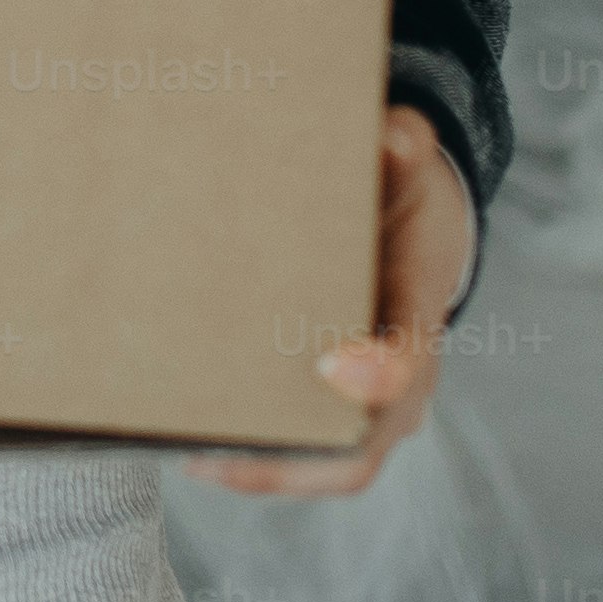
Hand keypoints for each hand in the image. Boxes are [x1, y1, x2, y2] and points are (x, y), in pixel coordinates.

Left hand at [187, 105, 473, 497]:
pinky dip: (249, 457)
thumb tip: (391, 134)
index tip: (333, 365)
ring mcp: (370, 407)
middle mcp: (401, 382)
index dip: (382, 375)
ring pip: (322, 466)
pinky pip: (300, 455)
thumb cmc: (404, 201)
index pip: (411, 362)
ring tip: (182, 449)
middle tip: (210, 449)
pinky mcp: (334, 410)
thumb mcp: (407, 168)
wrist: (419, 232)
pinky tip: (187, 442)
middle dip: (287, 460)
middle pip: (356, 452)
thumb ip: (402, 145)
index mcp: (419, 317)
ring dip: (255, 467)